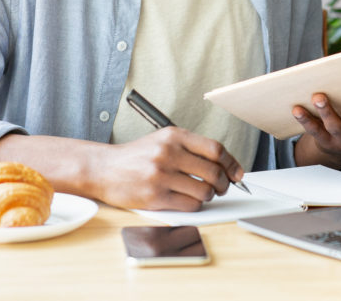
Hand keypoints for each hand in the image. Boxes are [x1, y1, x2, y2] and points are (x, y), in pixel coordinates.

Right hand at [93, 127, 243, 211]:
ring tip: (202, 193)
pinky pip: (190, 204)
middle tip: (222, 187)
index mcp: (174, 136)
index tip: (237, 173)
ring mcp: (161, 175)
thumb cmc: (137, 156)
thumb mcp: (163, 140)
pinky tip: (187, 200)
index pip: (215, 149)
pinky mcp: (155, 196)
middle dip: (224, 184)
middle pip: (214, 172)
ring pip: (204, 191)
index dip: (232, 164)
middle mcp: (168, 153)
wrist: (104, 168)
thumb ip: (191, 149)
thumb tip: (225, 166)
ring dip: (209, 196)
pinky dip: (195, 205)